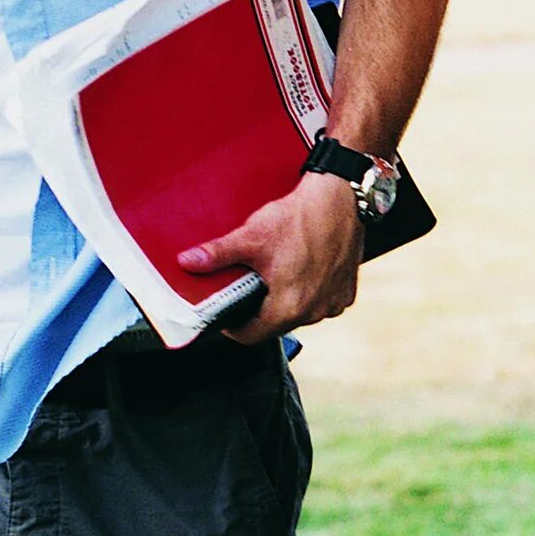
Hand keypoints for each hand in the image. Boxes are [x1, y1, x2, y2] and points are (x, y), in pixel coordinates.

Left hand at [178, 172, 360, 344]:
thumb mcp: (251, 237)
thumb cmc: (300, 218)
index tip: (227, 313)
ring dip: (286, 302)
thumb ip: (216, 254)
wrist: (340, 199)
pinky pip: (322, 302)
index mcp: (288, 307)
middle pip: (276, 325)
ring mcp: (334, 303)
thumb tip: (187, 262)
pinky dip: (311, 293)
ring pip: (300, 314)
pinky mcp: (347, 291)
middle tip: (250, 286)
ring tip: (276, 276)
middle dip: (259, 311)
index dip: (233, 326)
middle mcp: (314, 312)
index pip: (250, 335)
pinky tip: (303, 271)